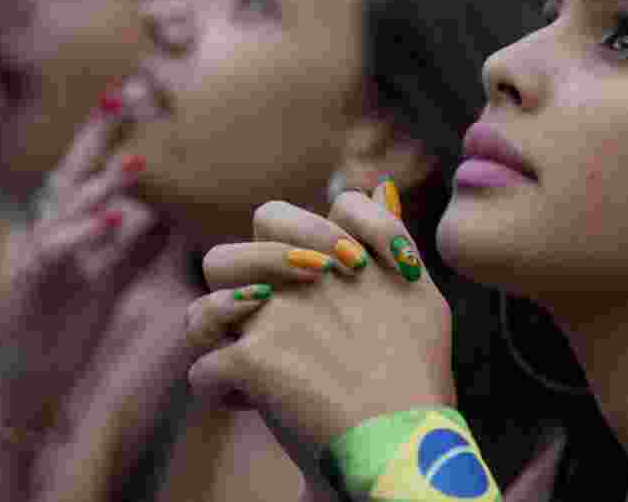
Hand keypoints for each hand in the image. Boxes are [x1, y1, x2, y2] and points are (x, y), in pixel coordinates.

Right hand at [0, 83, 168, 433]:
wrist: (28, 388)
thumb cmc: (64, 331)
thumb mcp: (108, 284)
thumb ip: (134, 250)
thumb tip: (168, 219)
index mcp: (66, 231)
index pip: (88, 173)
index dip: (108, 136)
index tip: (133, 96)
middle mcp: (47, 234)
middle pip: (72, 173)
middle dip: (97, 133)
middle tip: (126, 94)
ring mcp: (34, 257)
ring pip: (66, 208)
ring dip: (103, 182)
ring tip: (139, 159)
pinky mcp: (27, 285)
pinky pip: (56, 253)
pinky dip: (84, 234)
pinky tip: (112, 219)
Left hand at [186, 182, 454, 473]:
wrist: (405, 440)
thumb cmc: (420, 376)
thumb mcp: (422, 296)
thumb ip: (392, 237)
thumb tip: (379, 186)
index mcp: (345, 255)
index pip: (291, 218)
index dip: (298, 245)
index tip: (324, 279)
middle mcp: (307, 275)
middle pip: (236, 251)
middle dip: (236, 282)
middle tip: (262, 311)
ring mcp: (276, 314)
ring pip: (205, 309)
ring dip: (216, 336)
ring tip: (242, 356)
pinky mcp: (252, 359)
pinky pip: (206, 371)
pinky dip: (224, 392)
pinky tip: (254, 406)